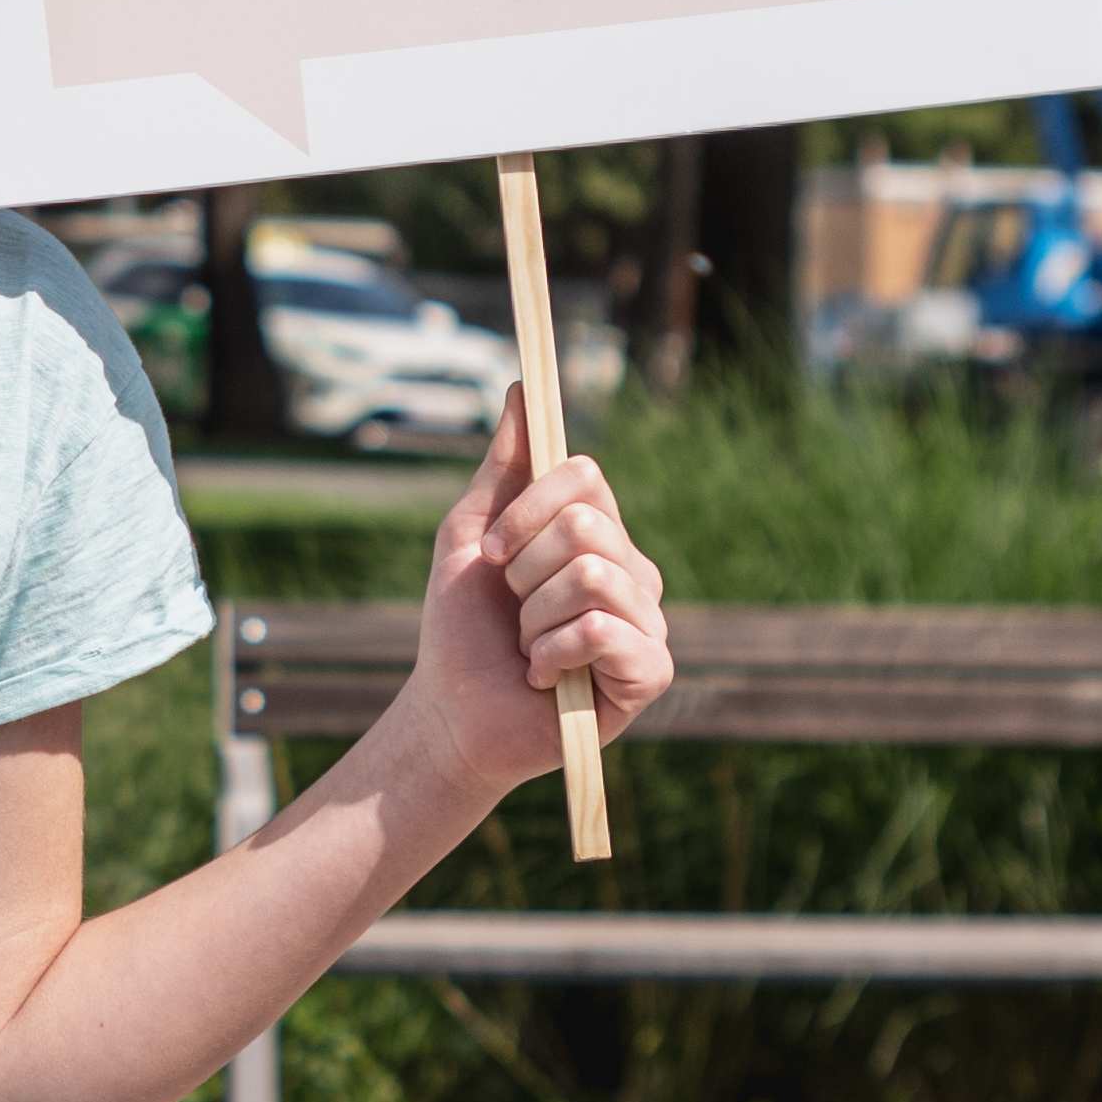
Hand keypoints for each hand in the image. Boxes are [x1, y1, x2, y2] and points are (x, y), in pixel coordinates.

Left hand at [387, 391, 673, 804]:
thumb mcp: (470, 535)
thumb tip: (524, 389)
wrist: (451, 712)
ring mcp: (647, 623)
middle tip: (512, 610)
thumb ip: (503, 467)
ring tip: (527, 646)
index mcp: (599, 535)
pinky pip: (605, 630)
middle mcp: (633, 573)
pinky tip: (545, 676)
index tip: (492, 553)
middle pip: (585, 525)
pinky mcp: (650, 673)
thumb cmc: (462, 628)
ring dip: (533, 617)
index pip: (585, 477)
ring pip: (592, 575)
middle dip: (523, 570)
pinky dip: (553, 652)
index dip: (528, 508)